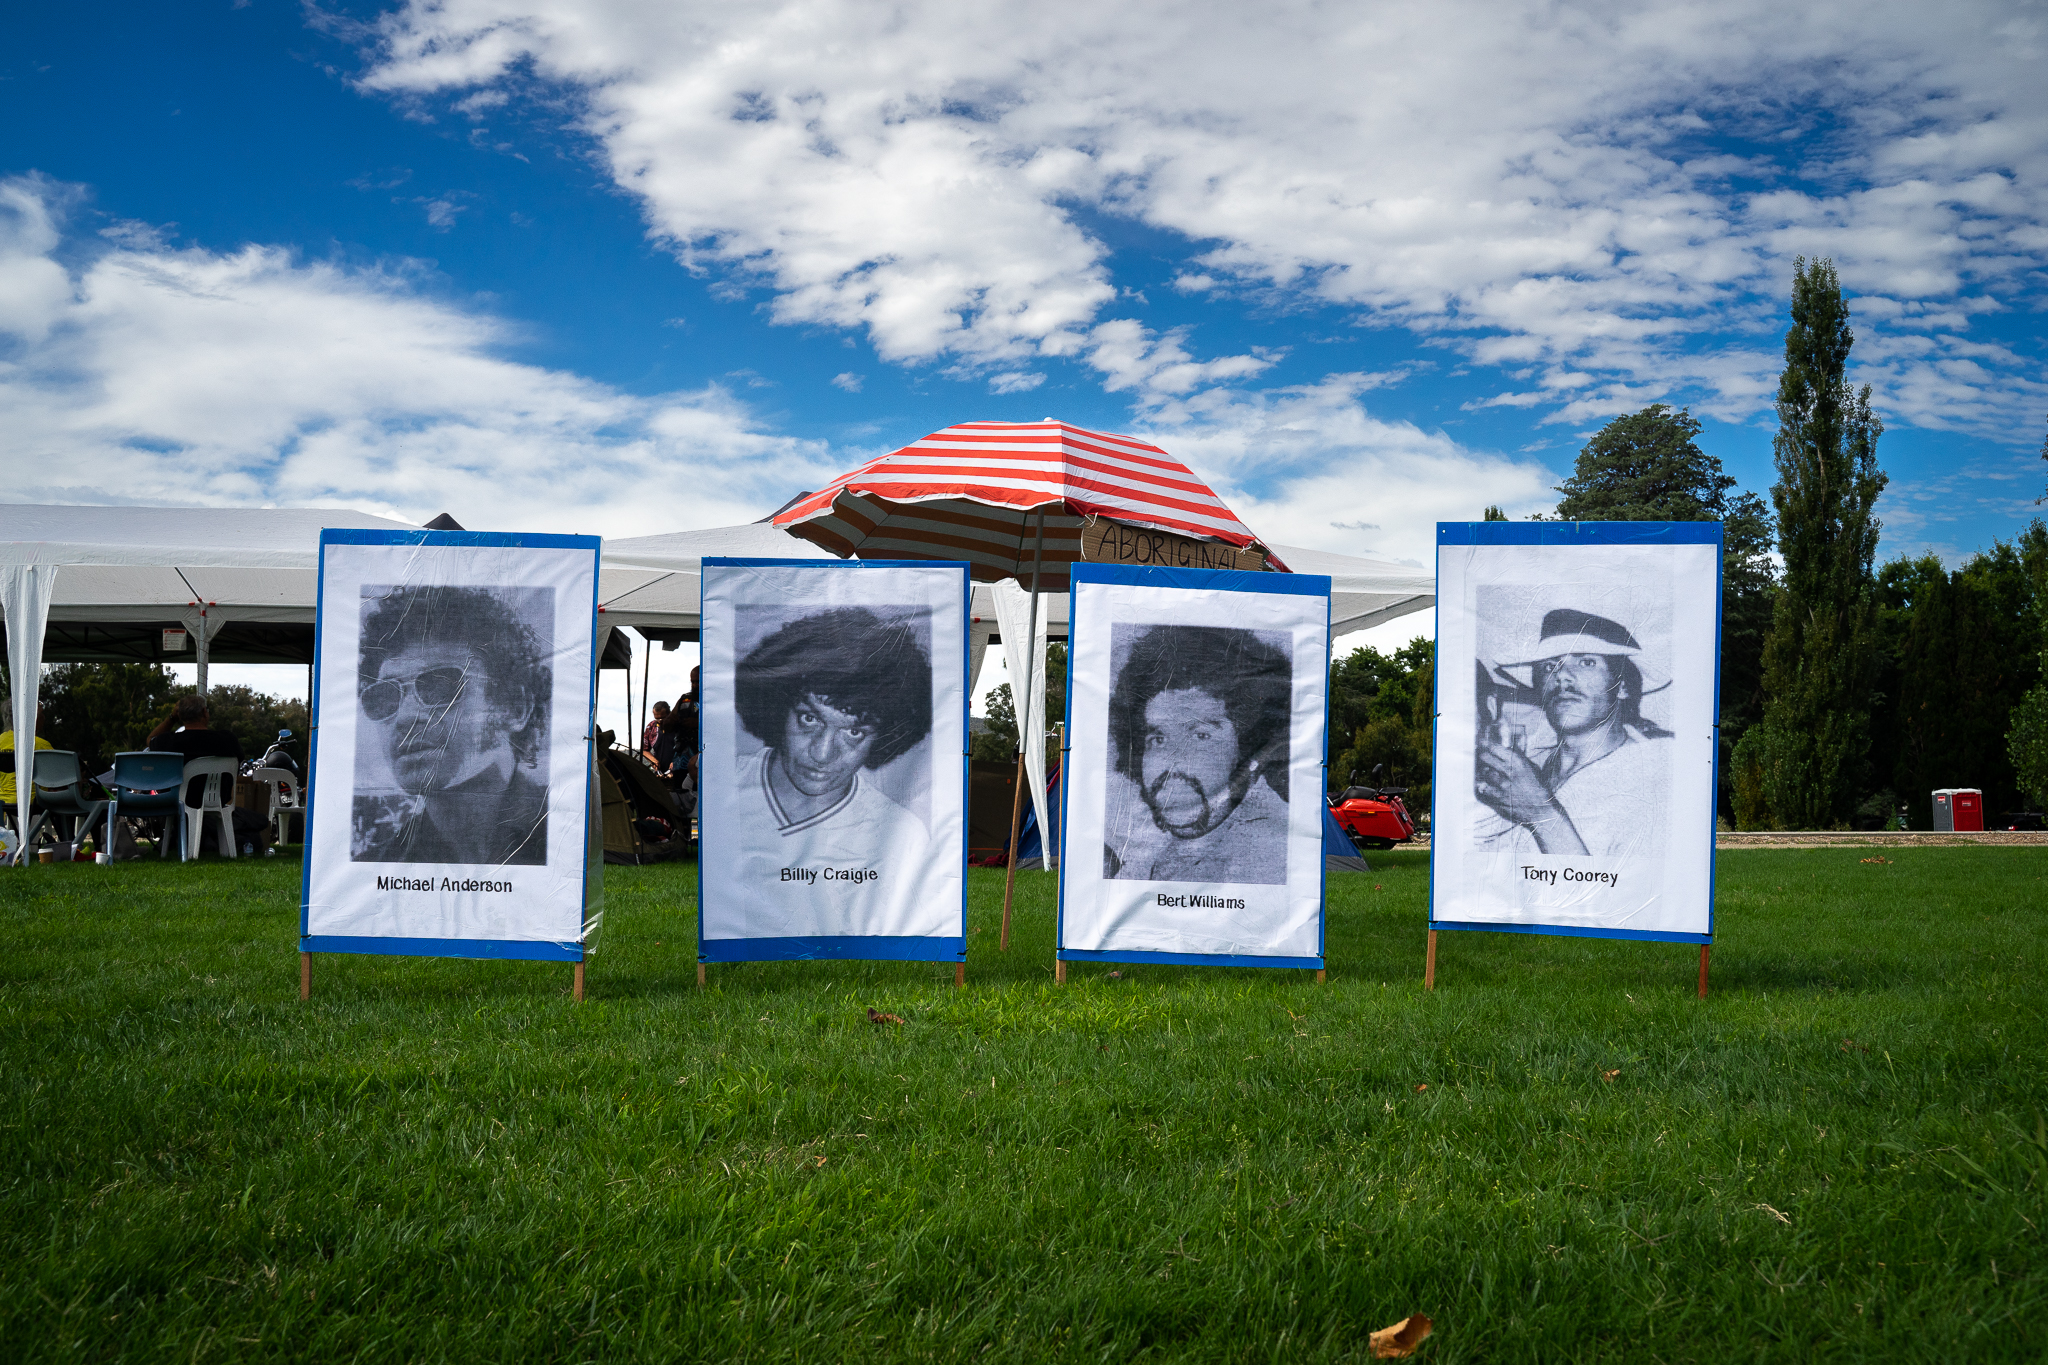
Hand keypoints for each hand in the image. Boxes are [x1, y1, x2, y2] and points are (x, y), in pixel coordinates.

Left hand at [1475, 739, 1585, 853]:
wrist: (1541, 810)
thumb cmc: (1538, 788)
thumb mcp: (1532, 769)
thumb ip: (1519, 759)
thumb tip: (1507, 749)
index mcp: (1518, 762)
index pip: (1496, 748)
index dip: (1487, 744)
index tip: (1482, 742)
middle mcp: (1508, 772)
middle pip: (1486, 758)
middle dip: (1483, 756)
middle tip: (1482, 756)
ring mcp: (1501, 786)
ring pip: (1485, 773)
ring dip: (1485, 773)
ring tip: (1488, 774)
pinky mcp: (1497, 798)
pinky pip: (1484, 789)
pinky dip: (1484, 787)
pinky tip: (1486, 786)